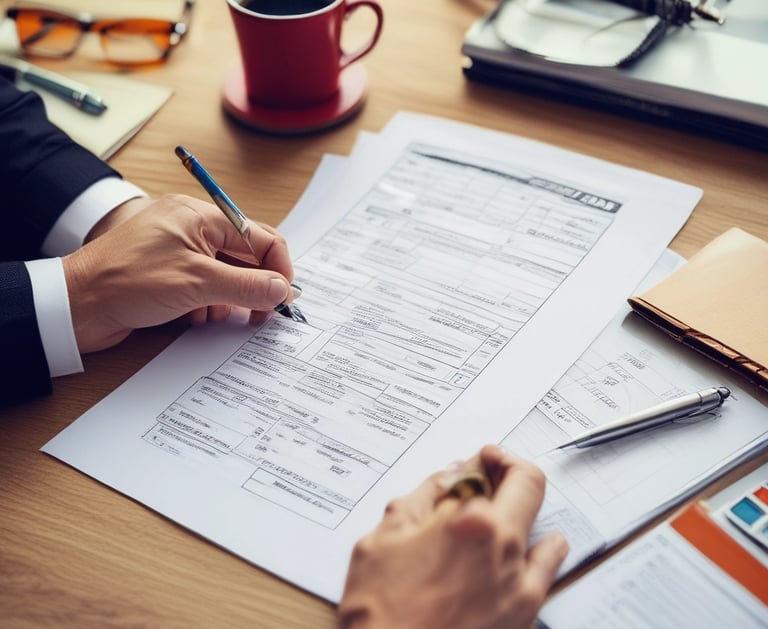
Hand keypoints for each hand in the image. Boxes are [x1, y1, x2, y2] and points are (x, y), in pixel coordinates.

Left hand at [63, 194, 295, 352]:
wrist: (76, 306)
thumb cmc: (128, 281)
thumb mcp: (198, 283)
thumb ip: (247, 285)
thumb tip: (283, 290)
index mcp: (200, 216)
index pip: (260, 236)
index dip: (278, 267)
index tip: (282, 297)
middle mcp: (192, 229)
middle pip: (245, 257)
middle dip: (253, 287)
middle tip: (259, 314)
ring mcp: (180, 252)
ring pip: (227, 277)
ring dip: (228, 300)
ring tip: (213, 315)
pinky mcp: (169, 274)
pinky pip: (206, 288)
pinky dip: (208, 305)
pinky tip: (194, 318)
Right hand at [338, 445, 568, 628]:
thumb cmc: (382, 610)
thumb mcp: (384, 537)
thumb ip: (421, 499)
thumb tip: (448, 477)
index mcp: (470, 522)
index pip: (490, 468)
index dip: (485, 457)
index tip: (481, 458)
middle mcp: (504, 548)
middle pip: (528, 486)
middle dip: (510, 471)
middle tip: (493, 472)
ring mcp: (519, 583)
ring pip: (542, 526)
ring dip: (525, 510)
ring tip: (508, 510)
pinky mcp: (523, 614)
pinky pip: (549, 571)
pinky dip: (548, 551)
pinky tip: (545, 544)